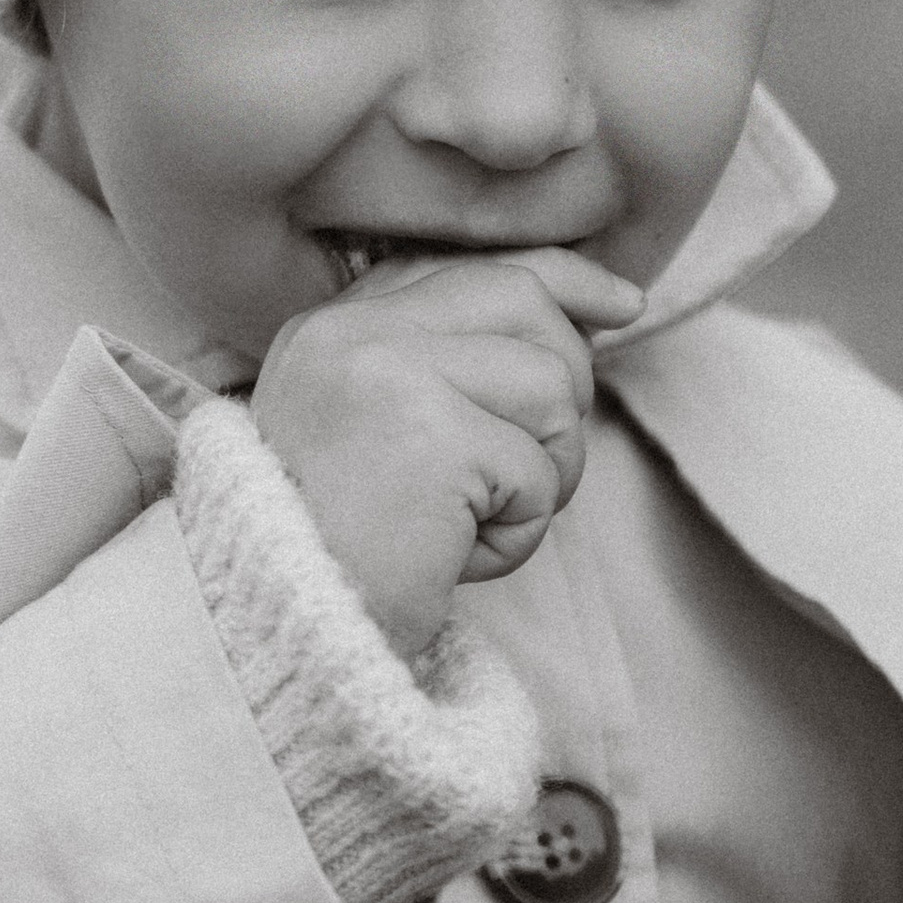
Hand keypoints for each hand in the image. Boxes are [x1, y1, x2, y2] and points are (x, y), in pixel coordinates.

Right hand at [251, 247, 642, 662]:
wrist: (281, 636)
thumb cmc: (338, 555)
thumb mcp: (378, 438)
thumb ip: (448, 368)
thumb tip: (582, 324)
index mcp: (332, 327)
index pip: (470, 265)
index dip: (561, 279)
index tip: (621, 305)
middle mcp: (352, 333)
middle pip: (524, 301)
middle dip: (567, 383)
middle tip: (531, 466)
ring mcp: (388, 374)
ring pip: (552, 387)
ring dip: (544, 475)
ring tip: (476, 524)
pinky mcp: (432, 437)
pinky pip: (537, 473)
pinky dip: (518, 534)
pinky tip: (457, 558)